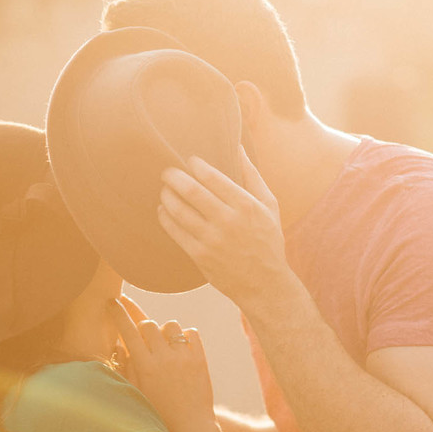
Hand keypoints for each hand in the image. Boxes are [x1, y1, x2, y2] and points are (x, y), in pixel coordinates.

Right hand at [108, 297, 215, 431]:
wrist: (190, 428)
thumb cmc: (157, 413)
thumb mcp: (136, 392)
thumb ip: (126, 366)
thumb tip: (118, 343)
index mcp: (145, 367)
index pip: (128, 331)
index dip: (118, 313)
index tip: (112, 301)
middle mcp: (164, 358)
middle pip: (149, 324)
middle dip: (143, 327)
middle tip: (143, 338)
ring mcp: (184, 357)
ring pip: (171, 324)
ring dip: (165, 331)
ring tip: (165, 346)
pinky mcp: (201, 359)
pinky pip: (192, 332)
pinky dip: (185, 337)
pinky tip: (180, 350)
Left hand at [158, 148, 295, 306]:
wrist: (265, 284)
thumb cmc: (267, 239)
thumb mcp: (269, 205)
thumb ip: (252, 175)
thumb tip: (238, 146)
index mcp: (246, 206)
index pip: (213, 178)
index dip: (196, 165)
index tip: (189, 160)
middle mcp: (228, 221)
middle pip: (192, 192)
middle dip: (174, 177)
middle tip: (167, 171)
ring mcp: (212, 240)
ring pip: (179, 211)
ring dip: (167, 196)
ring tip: (165, 189)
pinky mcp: (200, 256)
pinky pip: (175, 231)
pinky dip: (165, 217)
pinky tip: (163, 209)